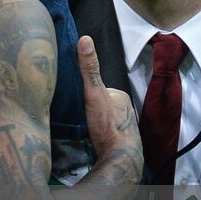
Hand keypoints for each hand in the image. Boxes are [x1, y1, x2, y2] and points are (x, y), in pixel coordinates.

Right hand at [77, 35, 142, 184]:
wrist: (118, 160)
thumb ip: (89, 69)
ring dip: (92, 123)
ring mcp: (124, 127)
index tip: (74, 98)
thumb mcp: (94, 93)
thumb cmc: (107, 124)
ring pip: (102, 119)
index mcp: (121, 95)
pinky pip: (105, 133)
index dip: (85, 92)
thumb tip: (85, 39)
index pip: (98, 87)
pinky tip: (90, 140)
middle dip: (89, 108)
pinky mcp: (120, 143)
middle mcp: (125, 110)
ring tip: (80, 128)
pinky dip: (97, 135)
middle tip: (75, 114)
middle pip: (100, 103)